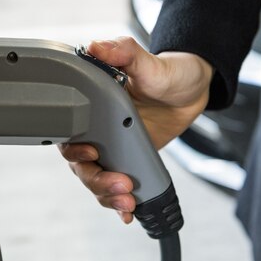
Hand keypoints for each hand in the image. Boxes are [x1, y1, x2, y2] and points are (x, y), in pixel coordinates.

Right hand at [59, 36, 213, 222]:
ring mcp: (111, 148)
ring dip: (107, 196)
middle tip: (122, 187)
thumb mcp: (146, 61)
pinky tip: (128, 214)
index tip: (93, 154)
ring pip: (97, 180)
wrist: (191, 90)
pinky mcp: (128, 161)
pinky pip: (117, 187)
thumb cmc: (166, 72)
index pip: (69, 134)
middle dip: (97, 182)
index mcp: (91, 106)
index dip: (75, 151)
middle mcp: (96, 129)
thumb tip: (96, 46)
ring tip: (127, 202)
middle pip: (81, 165)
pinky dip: (120, 205)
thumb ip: (123, 52)